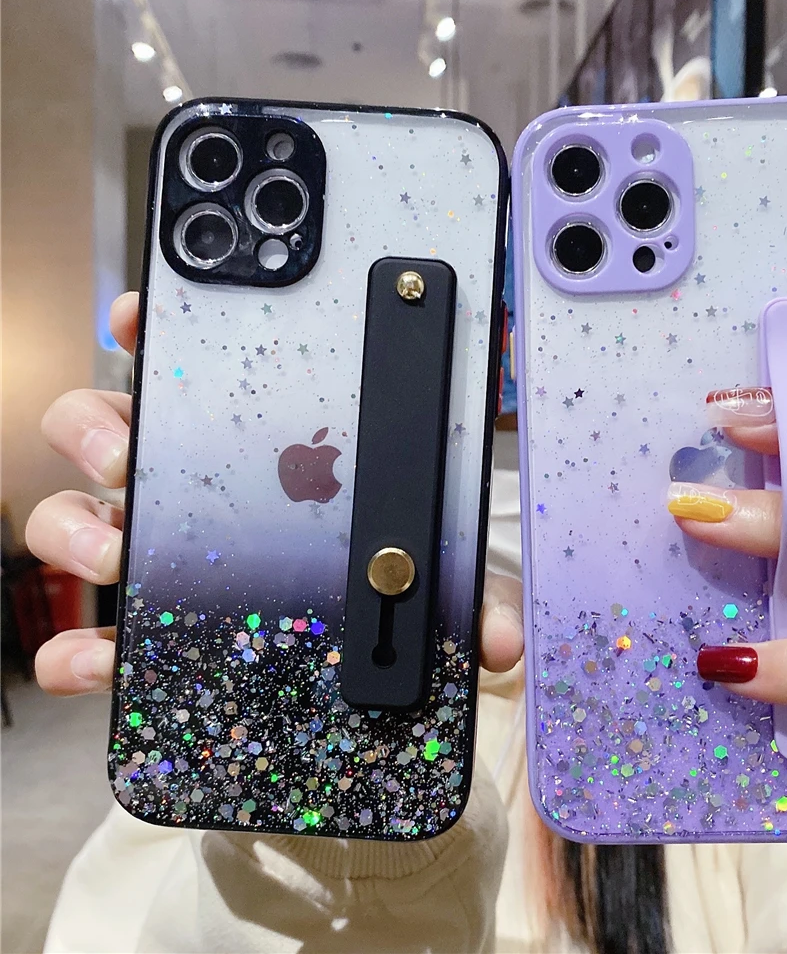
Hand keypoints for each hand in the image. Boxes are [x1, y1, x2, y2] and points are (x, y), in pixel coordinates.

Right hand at [26, 292, 523, 692]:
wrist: (355, 685)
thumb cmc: (388, 598)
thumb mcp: (438, 576)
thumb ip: (470, 589)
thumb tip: (499, 639)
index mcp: (258, 449)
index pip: (192, 372)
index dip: (156, 332)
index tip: (141, 312)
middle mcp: (193, 492)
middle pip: (109, 431)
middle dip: (103, 427)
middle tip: (133, 448)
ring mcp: (158, 558)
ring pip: (76, 517)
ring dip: (80, 526)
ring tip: (119, 549)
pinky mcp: (143, 635)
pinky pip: (86, 634)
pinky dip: (79, 645)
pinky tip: (97, 659)